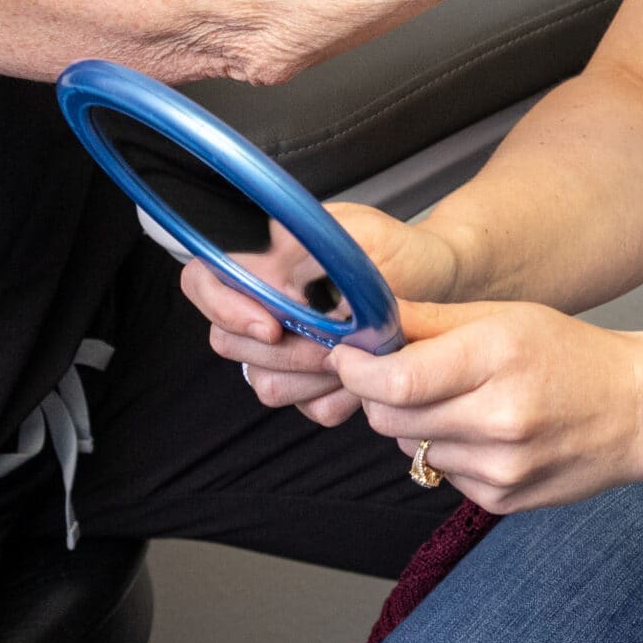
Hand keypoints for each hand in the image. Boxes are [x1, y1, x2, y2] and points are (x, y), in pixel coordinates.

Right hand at [179, 202, 460, 426]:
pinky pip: (309, 410)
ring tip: (354, 357)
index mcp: (262, 265)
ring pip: (266, 384)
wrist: (441, 286)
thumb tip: (272, 239)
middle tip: (331, 345)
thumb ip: (312, 237)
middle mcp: (264, 309)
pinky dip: (339, 399)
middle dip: (282, 351)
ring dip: (311, 377)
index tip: (271, 324)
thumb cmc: (400, 250)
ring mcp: (286, 353)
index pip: (201, 283)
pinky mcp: (316, 387)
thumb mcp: (360, 232)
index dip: (223, 308)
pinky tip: (366, 377)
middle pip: (228, 343)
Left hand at [331, 299, 642, 513]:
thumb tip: (364, 317)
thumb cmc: (569, 354)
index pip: (396, 380)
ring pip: (408, 446)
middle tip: (393, 373)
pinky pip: (440, 473)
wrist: (634, 409)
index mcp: (497, 358)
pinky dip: (444, 450)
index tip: (348, 356)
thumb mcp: (503, 317)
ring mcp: (501, 466)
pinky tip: (479, 429)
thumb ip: (429, 320)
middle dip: (377, 394)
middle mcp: (499, 418)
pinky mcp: (500, 498)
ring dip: (412, 423)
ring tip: (454, 399)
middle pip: (390, 418)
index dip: (356, 370)